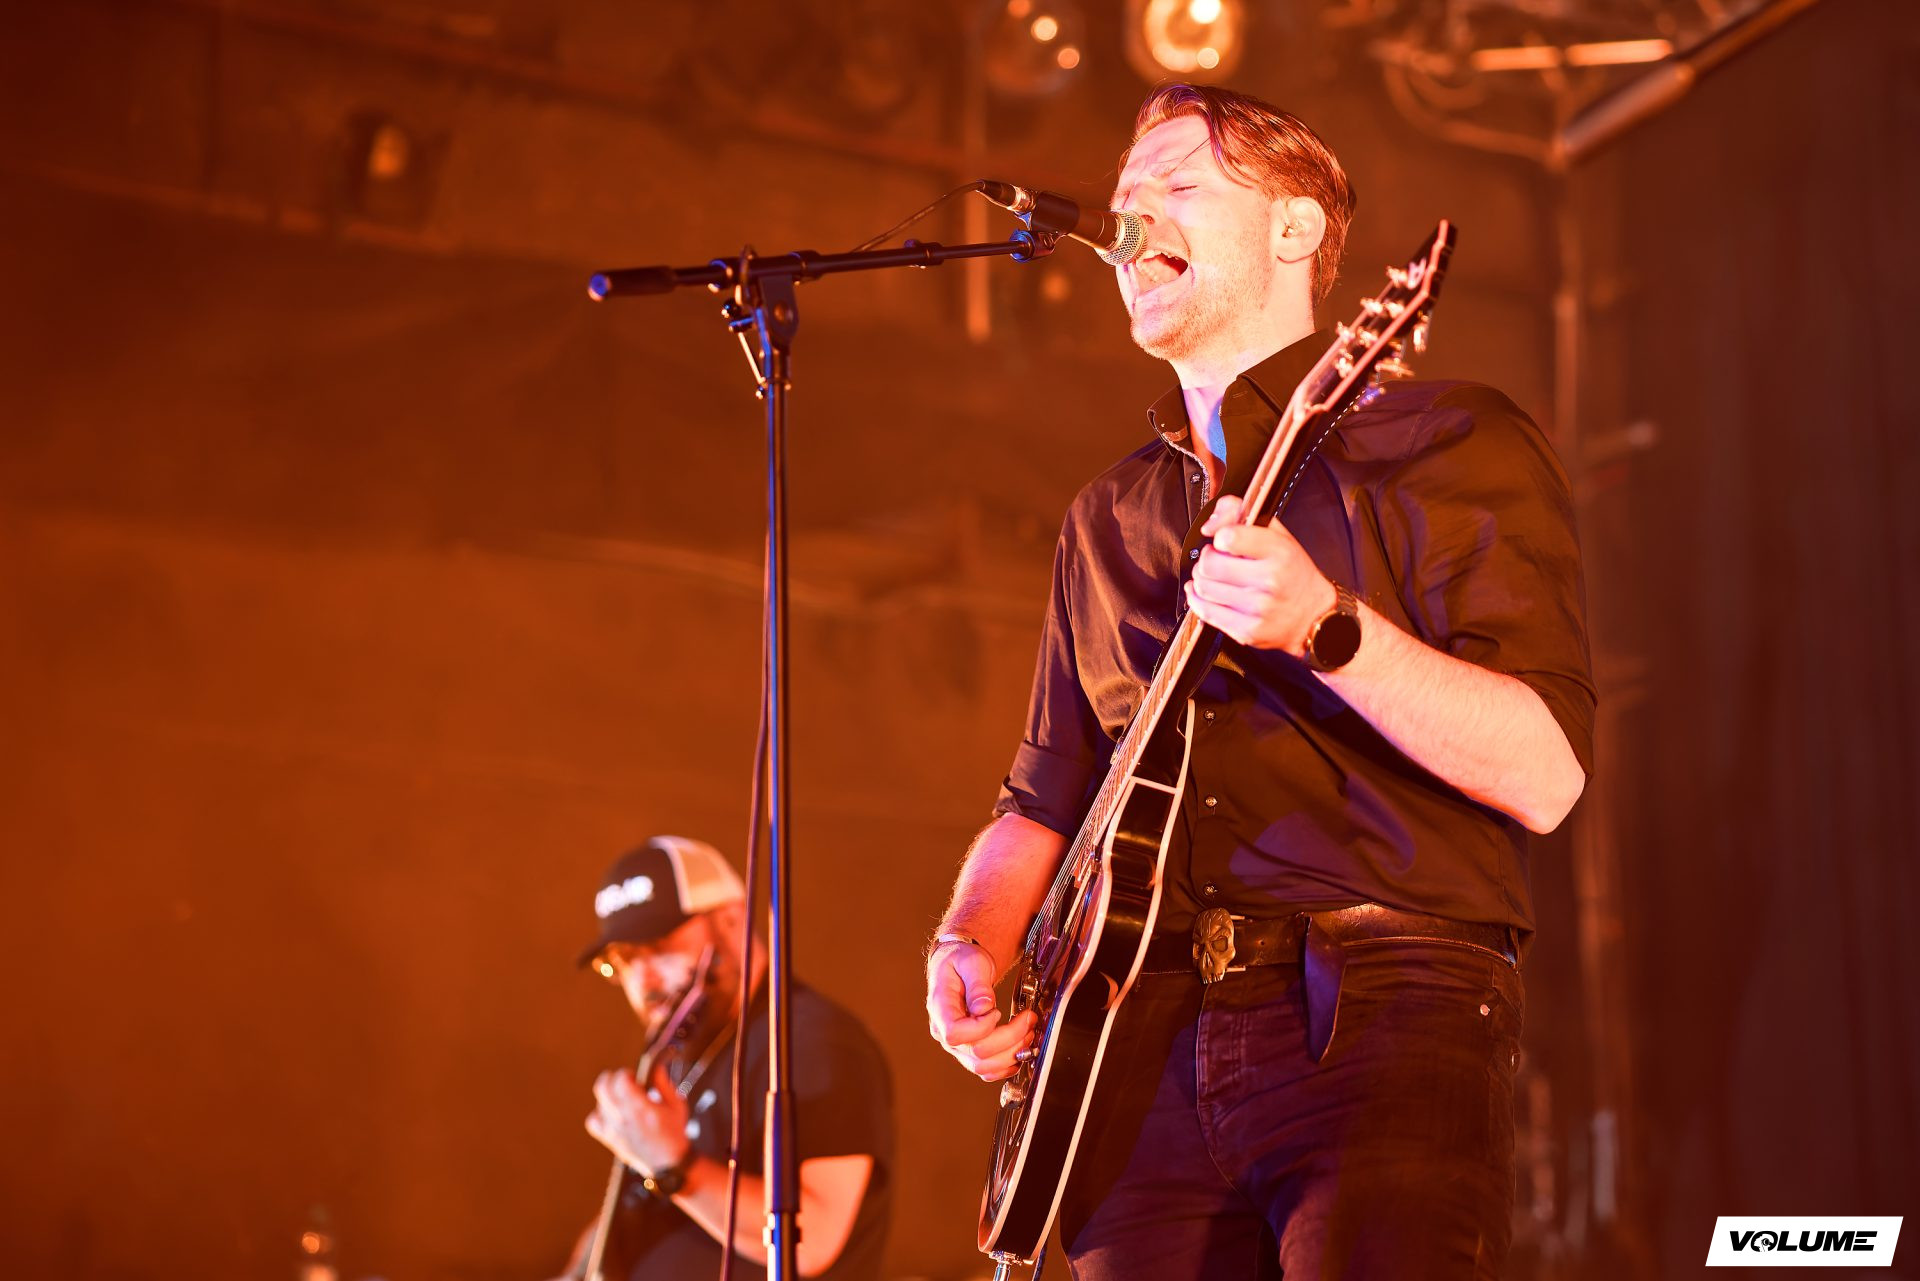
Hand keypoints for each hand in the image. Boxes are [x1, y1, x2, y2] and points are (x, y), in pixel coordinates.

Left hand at [585, 1062, 690, 1176]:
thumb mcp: (676, 1104)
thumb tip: (655, 1067)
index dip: (627, 1073)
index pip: (620, 1080)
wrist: (668, 1165)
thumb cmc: (674, 1134)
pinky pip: (593, 1121)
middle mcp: (624, 1118)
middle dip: (614, 1078)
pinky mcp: (609, 1139)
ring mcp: (614, 1130)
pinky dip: (600, 1114)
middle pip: (603, 1086)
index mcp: (641, 1109)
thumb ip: (663, 1083)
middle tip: (626, 1083)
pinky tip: (613, 1114)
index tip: (636, 1077)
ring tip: (624, 1100)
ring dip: (610, 1095)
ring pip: (599, 1102)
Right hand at [926, 940, 1034, 1082]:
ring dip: (1012, 1053)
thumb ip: (978, 983)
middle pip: (976, 1052)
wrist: (959, 965)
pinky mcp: (969, 1050)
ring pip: (983, 1066)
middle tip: (1028, 1018)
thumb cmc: (961, 960)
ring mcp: (956, 1044)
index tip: (997, 1010)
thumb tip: (985, 1007)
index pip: (955, 1033)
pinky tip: (1019, 1050)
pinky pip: (986, 1070)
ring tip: (1028, 1032)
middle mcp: (944, 1032)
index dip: (981, 1027)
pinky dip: (1006, 1065)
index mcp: (940, 1008)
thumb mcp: (970, 961)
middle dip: (1010, 1038)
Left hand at [1185, 495, 1337, 655]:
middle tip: (1216, 559)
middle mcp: (1270, 580)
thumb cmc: (1293, 573)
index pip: (1229, 537)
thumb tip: (1210, 525)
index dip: (1220, 537)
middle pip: (1210, 564)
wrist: (1313, 616)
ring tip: (1214, 577)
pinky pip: (1206, 612)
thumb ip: (1242, 514)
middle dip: (1207, 559)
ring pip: (1204, 587)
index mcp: (1280, 552)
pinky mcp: (1247, 631)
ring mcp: (1258, 608)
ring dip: (1202, 579)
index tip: (1224, 541)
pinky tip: (1205, 593)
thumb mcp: (1278, 535)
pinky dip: (1198, 600)